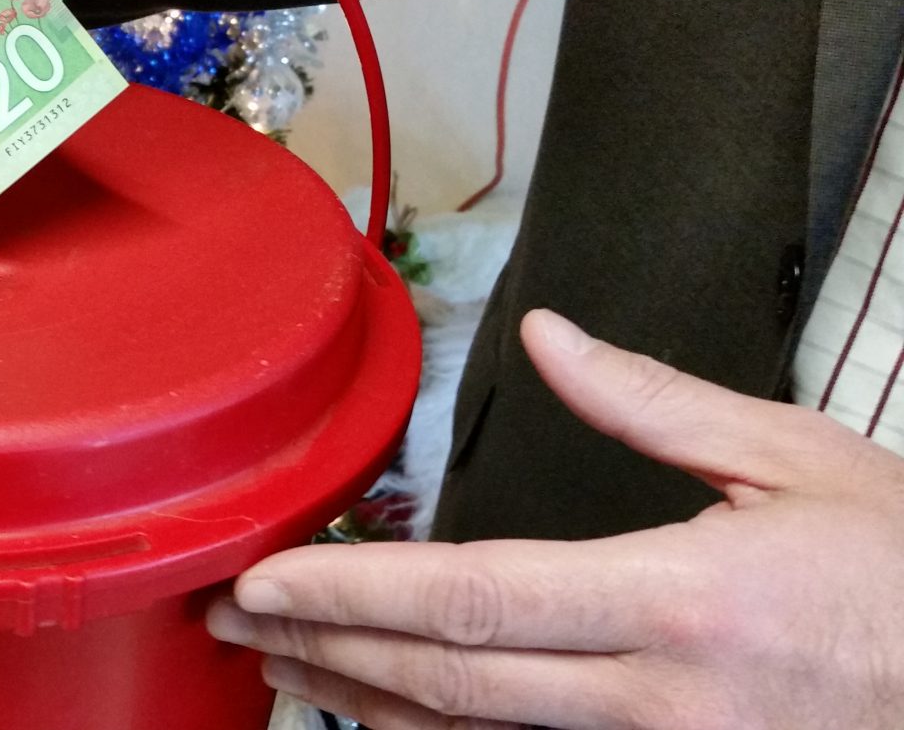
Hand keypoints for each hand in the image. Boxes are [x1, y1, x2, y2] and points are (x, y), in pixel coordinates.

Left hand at [208, 309, 903, 728]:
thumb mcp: (797, 460)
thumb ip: (652, 402)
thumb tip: (546, 337)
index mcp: (679, 599)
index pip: (474, 596)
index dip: (354, 590)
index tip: (268, 576)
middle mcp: (659, 699)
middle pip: (448, 678)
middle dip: (325, 646)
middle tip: (233, 616)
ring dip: (364, 698)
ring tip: (280, 662)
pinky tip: (386, 709)